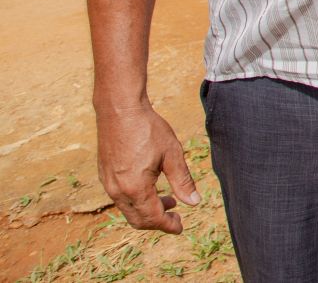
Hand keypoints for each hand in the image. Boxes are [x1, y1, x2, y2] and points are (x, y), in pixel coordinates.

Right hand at [95, 103, 199, 233]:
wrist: (119, 109)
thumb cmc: (148, 129)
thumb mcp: (172, 154)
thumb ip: (182, 181)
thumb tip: (193, 203)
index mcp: (135, 188)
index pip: (153, 218)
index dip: (168, 225)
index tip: (181, 227)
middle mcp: (117, 190)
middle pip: (138, 219)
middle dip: (158, 221)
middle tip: (177, 215)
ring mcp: (107, 183)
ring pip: (128, 209)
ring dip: (148, 209)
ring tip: (170, 199)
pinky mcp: (104, 174)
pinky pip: (121, 197)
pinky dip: (137, 200)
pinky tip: (151, 187)